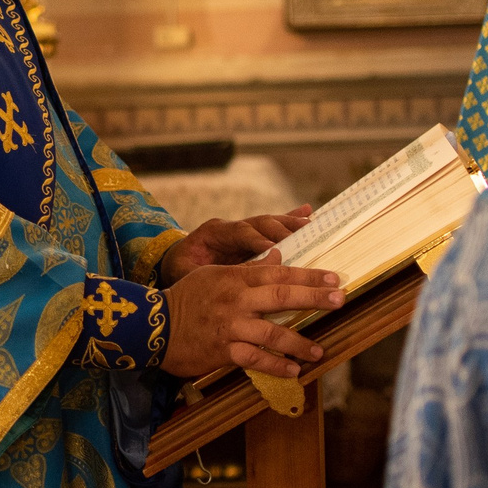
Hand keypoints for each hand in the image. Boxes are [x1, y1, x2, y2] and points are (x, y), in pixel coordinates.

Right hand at [157, 255, 346, 379]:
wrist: (152, 326)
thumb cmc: (185, 299)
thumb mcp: (214, 275)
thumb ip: (247, 268)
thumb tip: (278, 258)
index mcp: (235, 278)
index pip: (278, 272)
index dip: (308, 274)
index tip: (333, 277)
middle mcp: (236, 300)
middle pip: (281, 296)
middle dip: (314, 297)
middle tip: (340, 300)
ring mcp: (230, 326)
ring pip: (272, 333)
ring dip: (299, 342)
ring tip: (319, 350)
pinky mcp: (223, 351)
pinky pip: (255, 359)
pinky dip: (276, 366)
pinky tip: (293, 370)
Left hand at [159, 206, 315, 282]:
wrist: (174, 263)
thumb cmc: (179, 271)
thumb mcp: (187, 274)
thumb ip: (208, 273)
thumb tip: (235, 275)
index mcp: (213, 232)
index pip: (240, 233)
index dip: (259, 239)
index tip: (276, 247)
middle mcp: (230, 227)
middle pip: (260, 223)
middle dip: (282, 229)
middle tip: (303, 234)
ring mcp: (242, 230)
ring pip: (269, 223)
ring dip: (291, 224)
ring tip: (312, 224)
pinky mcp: (250, 236)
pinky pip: (272, 226)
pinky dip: (290, 219)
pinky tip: (309, 212)